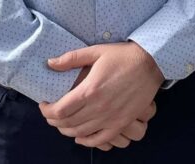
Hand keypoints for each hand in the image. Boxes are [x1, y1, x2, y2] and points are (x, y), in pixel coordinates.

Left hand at [40, 41, 162, 148]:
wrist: (150, 63)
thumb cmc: (122, 56)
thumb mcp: (96, 52)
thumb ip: (71, 58)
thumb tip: (50, 63)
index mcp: (89, 90)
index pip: (59, 110)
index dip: (46, 111)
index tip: (44, 104)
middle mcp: (98, 108)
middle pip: (67, 124)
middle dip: (54, 121)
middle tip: (51, 113)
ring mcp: (110, 118)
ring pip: (81, 133)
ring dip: (67, 131)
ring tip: (62, 123)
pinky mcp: (121, 123)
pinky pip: (100, 140)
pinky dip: (86, 142)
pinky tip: (80, 138)